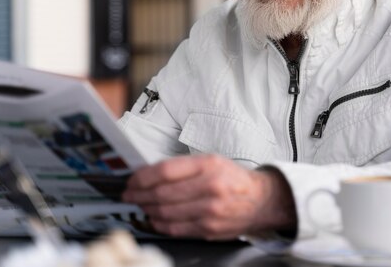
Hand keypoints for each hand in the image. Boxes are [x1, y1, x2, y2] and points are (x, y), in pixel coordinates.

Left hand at [122, 154, 296, 239]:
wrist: (261, 201)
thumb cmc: (234, 180)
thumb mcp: (212, 161)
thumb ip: (183, 167)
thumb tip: (150, 174)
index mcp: (209, 165)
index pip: (164, 171)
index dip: (141, 177)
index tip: (132, 180)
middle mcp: (210, 187)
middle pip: (161, 193)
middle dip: (139, 194)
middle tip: (129, 194)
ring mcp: (209, 210)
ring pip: (165, 212)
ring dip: (146, 209)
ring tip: (140, 205)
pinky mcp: (208, 229)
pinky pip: (175, 228)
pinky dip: (159, 224)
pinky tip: (155, 218)